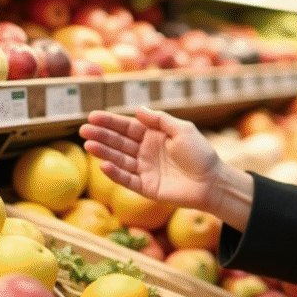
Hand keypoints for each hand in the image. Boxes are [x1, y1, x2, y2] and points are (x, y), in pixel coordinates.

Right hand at [79, 107, 224, 213]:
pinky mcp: (146, 187)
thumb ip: (160, 120)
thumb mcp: (182, 130)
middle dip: (101, 135)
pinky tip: (104, 165)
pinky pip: (127, 179)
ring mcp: (144, 170)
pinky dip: (115, 173)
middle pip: (119, 142)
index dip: (110, 122)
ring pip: (120, 159)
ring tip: (89, 145)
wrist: (212, 182)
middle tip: (83, 130)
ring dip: (104, 153)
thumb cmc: (200, 154)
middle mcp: (146, 152)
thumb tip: (137, 109)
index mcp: (154, 136)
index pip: (127, 127)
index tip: (92, 116)